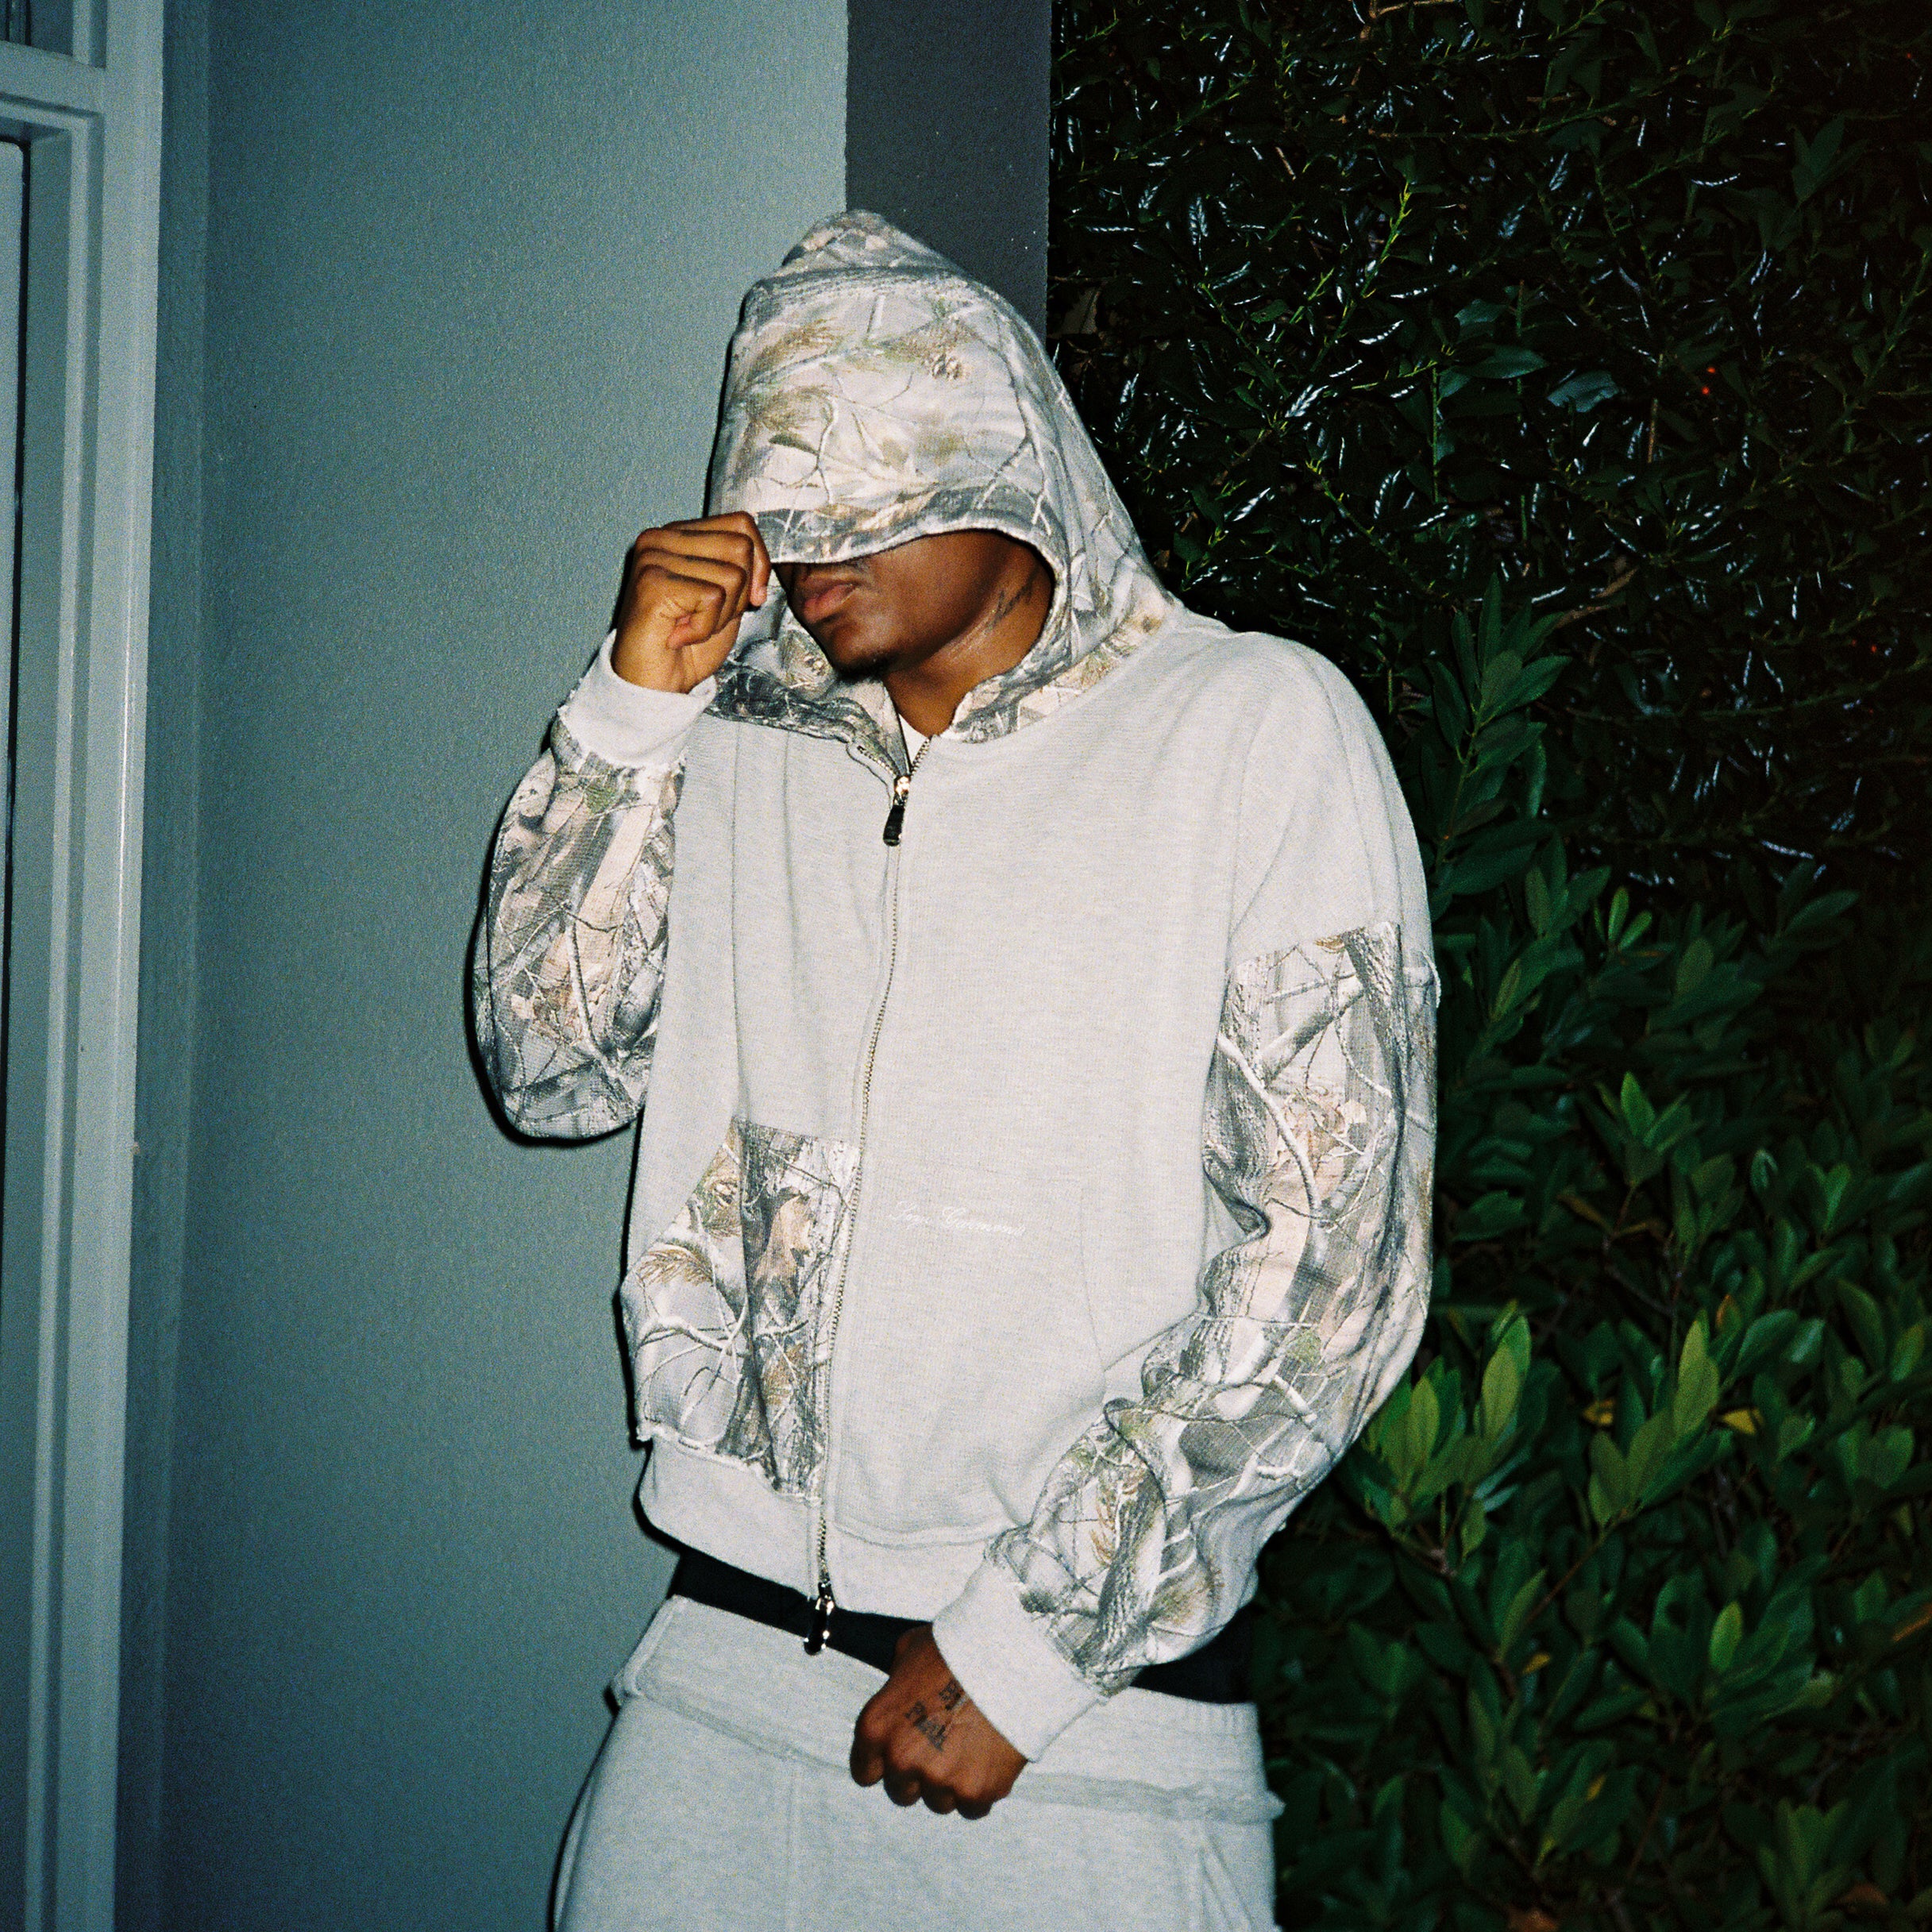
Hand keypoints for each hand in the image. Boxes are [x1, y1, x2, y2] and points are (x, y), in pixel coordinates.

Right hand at [610, 511, 770, 691]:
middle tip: (706, 617)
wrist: (653, 685)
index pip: (740, 523)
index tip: (750, 598)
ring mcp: (653, 558)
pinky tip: (680, 635)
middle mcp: (660, 538)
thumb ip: (741, 570)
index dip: (759, 563)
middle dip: (739, 594)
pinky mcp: (653, 582)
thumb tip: (763, 558)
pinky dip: (705, 627)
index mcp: (677, 536)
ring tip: (690, 626)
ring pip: (732, 574)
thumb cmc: (685, 647)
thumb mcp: (725, 601)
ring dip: (721, 614)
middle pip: (740, 546)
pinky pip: (713, 597)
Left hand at [849, 1627, 1025, 1818]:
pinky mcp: (975, 1792)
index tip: (900, 1753)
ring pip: (938, 1802)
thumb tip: (897, 1689)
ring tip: (970, 1748)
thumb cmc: (959, 1649)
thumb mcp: (911, 1651)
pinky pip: (972, 1807)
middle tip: (941, 1747)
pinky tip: (988, 1759)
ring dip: (950, 1783)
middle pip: (901, 1791)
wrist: (1010, 1660)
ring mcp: (938, 1779)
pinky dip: (981, 1789)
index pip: (864, 1770)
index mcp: (876, 1727)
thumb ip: (896, 1682)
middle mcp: (901, 1759)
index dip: (883, 1762)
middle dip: (918, 1775)